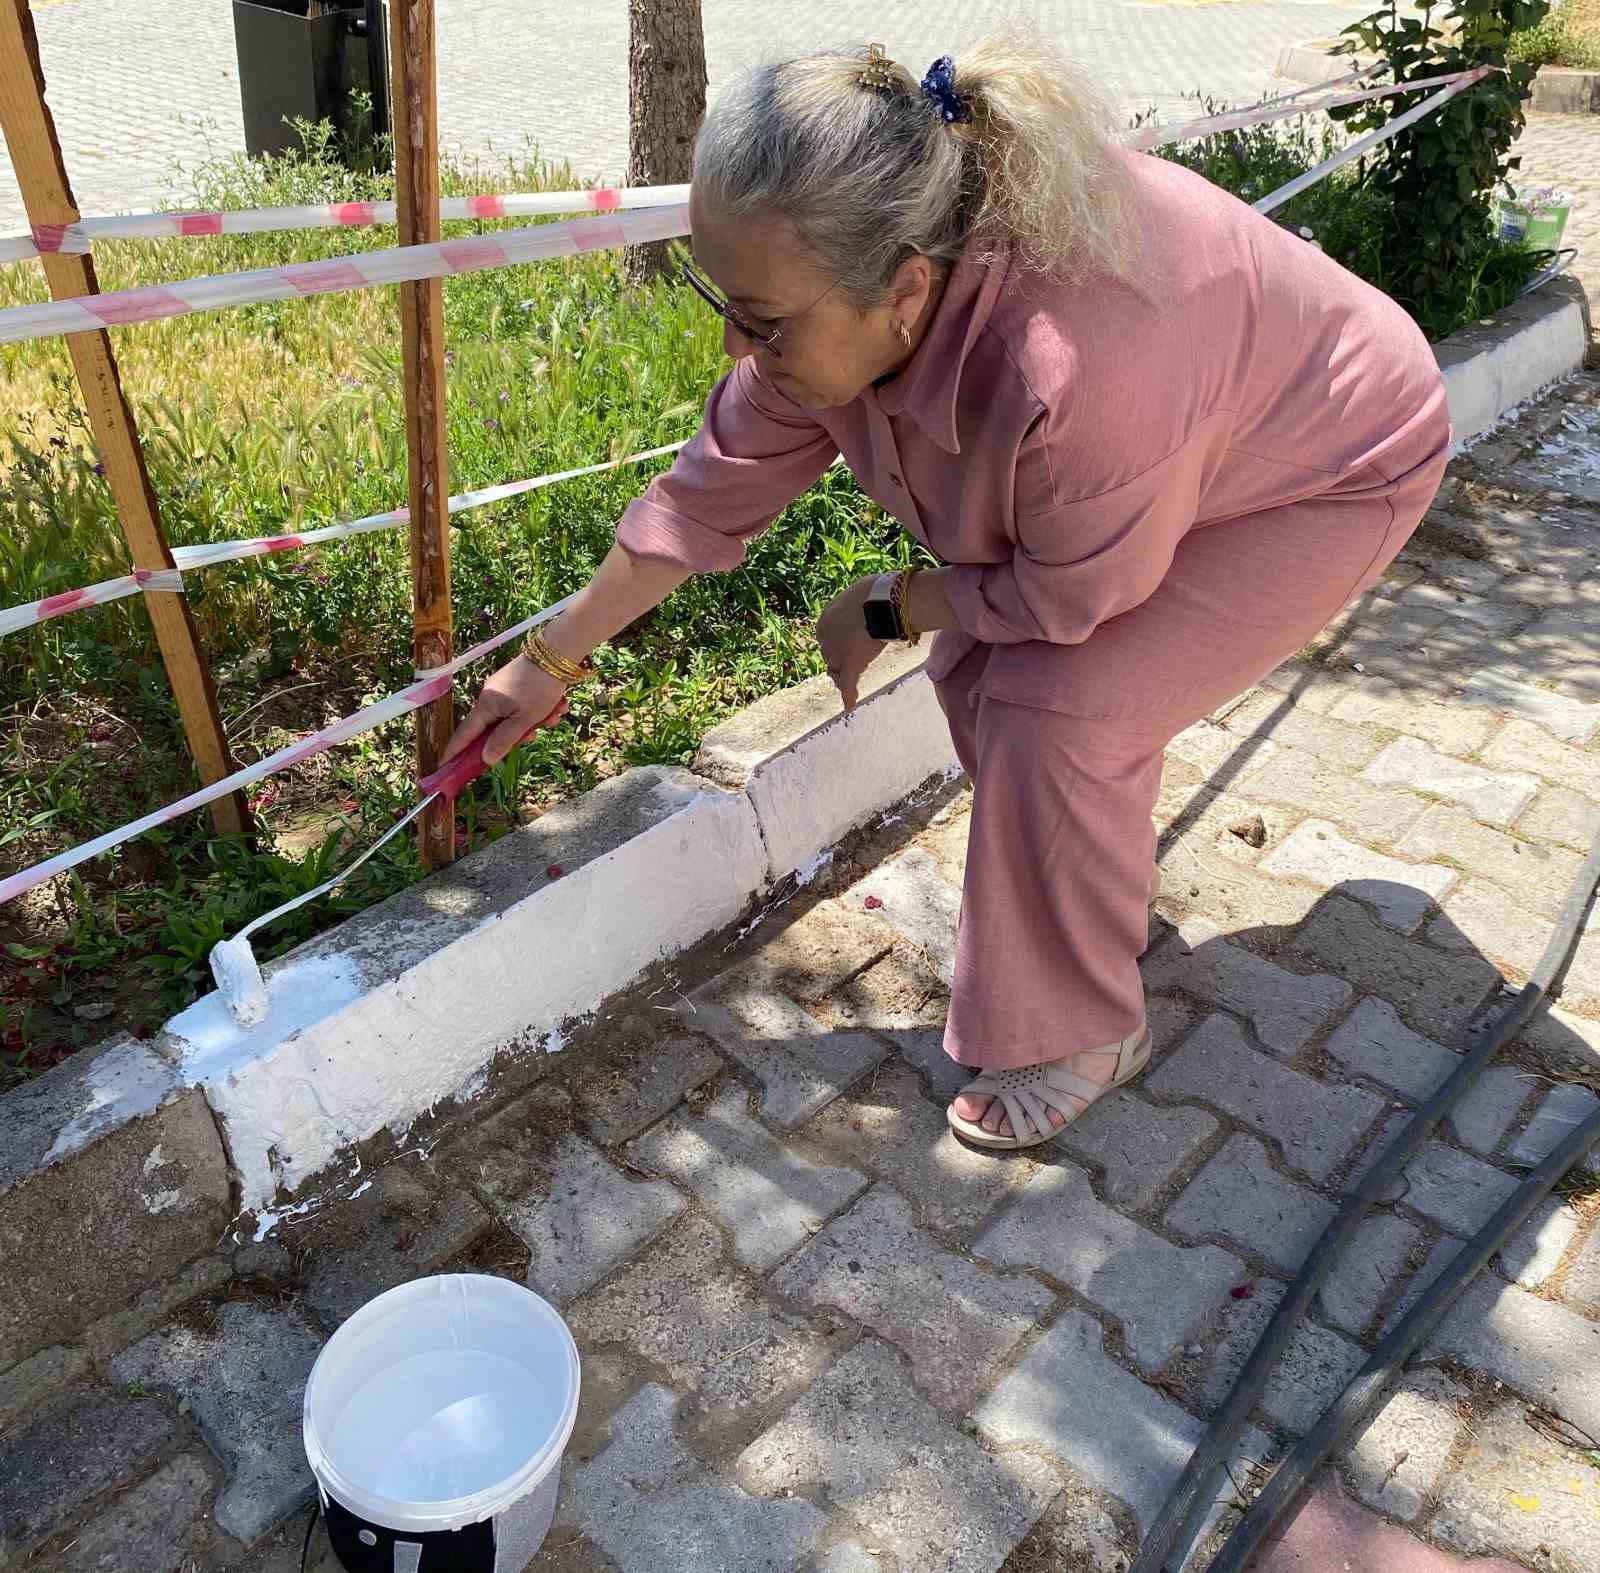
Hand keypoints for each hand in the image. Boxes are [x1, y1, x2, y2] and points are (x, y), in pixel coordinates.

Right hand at [443, 652, 569, 766]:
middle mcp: (491, 697)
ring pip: (516, 719)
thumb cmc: (539, 687)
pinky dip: (541, 711)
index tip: (445, 767)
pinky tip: (557, 705)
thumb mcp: (524, 720)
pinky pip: (525, 707)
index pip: (466, 734)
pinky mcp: (517, 685)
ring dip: (536, 721)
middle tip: (534, 734)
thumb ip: (504, 740)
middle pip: (496, 729)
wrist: (558, 654)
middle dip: (518, 734)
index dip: (456, 751)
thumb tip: (486, 759)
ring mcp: (503, 690)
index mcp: (486, 705)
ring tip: (553, 714)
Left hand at [816, 577, 887, 713]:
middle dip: (843, 659)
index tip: (852, 643)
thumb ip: (856, 608)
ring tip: (857, 675)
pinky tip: (849, 706)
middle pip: (831, 656)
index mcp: (824, 620)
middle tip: (858, 658)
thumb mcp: (858, 596)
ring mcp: (838, 653)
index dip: (839, 645)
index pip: (828, 640)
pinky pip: (848, 684)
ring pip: (838, 670)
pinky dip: (849, 696)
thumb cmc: (876, 592)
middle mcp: (826, 639)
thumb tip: (869, 607)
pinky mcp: (851, 664)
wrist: (883, 598)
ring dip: (846, 675)